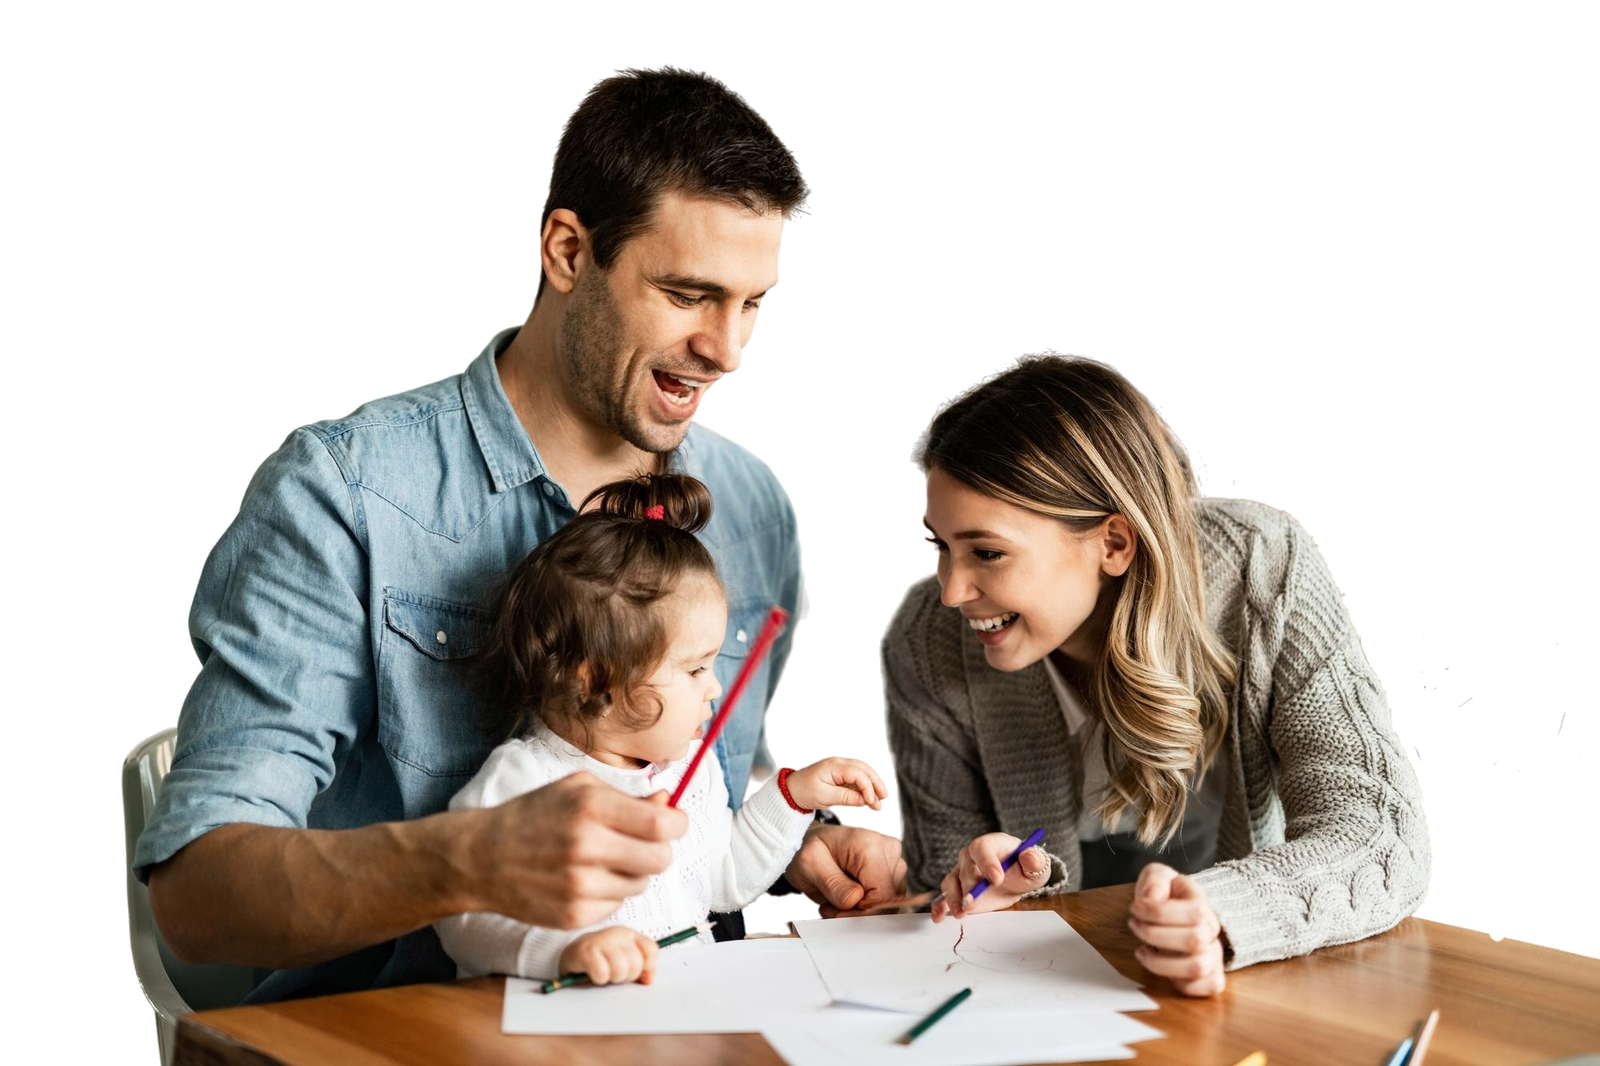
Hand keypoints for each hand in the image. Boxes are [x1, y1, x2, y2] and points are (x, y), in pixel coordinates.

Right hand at [472, 772, 687, 928]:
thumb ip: (627, 798)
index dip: (677, 824)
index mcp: (591, 808)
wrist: (480, 858)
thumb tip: (669, 804)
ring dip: (633, 872)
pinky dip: (609, 892)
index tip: (672, 823)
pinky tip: (584, 879)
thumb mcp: (577, 789)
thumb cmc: (534, 815)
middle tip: (640, 843)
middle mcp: (587, 848)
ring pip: (641, 884)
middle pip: (660, 859)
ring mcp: (580, 886)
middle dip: (658, 850)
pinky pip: (617, 905)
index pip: (662, 825)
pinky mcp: (574, 915)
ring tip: (603, 859)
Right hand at [558, 926, 659, 985]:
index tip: (637, 974)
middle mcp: (617, 934)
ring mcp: (602, 940)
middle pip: (636, 964)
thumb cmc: (601, 959)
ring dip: (612, 978)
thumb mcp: (624, 959)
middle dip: (627, 976)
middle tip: (615, 974)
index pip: (651, 950)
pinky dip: (598, 979)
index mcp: (630, 935)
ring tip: (605, 974)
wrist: (572, 954)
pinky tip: (593, 973)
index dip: (647, 967)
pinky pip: (602, 974)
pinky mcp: (587, 951)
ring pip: (620, 969)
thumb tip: (648, 979)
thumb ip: (641, 967)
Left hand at [784, 755, 888, 812]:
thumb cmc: (804, 792)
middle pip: (864, 768)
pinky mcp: (840, 775)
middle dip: (876, 783)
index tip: (871, 802)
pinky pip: (856, 779)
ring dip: (872, 785)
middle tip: (884, 798)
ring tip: (879, 802)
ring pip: (863, 772)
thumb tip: (865, 800)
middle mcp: (839, 762)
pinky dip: (864, 788)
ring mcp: (840, 767)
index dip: (868, 787)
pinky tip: (869, 800)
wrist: (790, 790)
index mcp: (834, 765)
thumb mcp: (824, 797)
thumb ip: (846, 797)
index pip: (858, 773)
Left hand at [785, 822, 907, 916]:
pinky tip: (847, 895)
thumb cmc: (811, 847)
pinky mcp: (893, 869)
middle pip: (886, 899)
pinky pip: (885, 898)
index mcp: (869, 845)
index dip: (861, 913)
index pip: (882, 894)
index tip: (838, 914)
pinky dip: (865, 904)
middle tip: (831, 906)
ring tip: (836, 898)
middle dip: (857, 911)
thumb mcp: (809, 864)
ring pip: (886, 901)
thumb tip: (854, 901)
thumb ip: (832, 884)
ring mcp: (893, 859)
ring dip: (860, 909)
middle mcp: (888, 850)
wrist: (814, 838)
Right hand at [930, 833, 1049, 922]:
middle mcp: (971, 856)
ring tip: (960, 912)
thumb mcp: (1035, 864)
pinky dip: (940, 906)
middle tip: (973, 903)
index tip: (996, 880)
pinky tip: (939, 917)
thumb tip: (1029, 857)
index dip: (987, 862)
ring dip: (953, 898)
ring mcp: (961, 872)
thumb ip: (1034, 860)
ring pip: (951, 882)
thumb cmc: (1024, 867)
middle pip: (965, 869)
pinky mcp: (958, 889)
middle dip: (969, 887)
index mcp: (990, 844)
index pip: (982, 848)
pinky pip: (945, 895)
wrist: (1015, 878)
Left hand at [1127, 863, 1225, 996]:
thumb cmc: (1165, 894)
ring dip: (1162, 963)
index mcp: (1201, 903)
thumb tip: (1154, 898)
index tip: (1135, 907)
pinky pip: (1208, 986)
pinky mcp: (1211, 975)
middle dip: (1155, 935)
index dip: (1159, 912)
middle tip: (1135, 925)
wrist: (1175, 910)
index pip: (1194, 913)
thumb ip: (1156, 880)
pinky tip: (1161, 969)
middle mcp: (1211, 930)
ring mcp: (1214, 954)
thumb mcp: (1157, 876)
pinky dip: (1181, 983)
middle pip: (1195, 940)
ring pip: (1198, 967)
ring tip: (1142, 951)